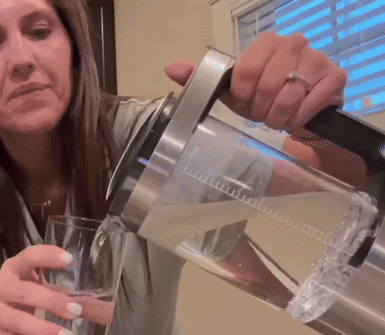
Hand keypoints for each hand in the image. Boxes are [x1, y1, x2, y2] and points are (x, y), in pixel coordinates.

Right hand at [0, 245, 111, 334]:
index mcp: (13, 270)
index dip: (46, 256)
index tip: (69, 260)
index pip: (27, 257)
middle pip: (23, 292)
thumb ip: (61, 295)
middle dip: (51, 301)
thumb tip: (100, 308)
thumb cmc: (16, 301)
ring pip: (16, 320)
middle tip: (76, 312)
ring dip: (43, 330)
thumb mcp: (33, 290)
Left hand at [166, 33, 344, 136]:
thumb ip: (202, 78)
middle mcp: (293, 44)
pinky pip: (310, 105)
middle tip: (262, 114)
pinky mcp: (335, 78)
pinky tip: (297, 119)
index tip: (246, 102)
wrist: (301, 111)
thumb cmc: (265, 98)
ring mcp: (316, 59)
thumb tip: (170, 69)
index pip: (244, 72)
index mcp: (265, 43)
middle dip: (260, 111)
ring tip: (278, 118)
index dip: (242, 96)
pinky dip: (298, 120)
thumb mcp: (233, 90)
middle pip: (266, 86)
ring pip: (287, 98)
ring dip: (278, 118)